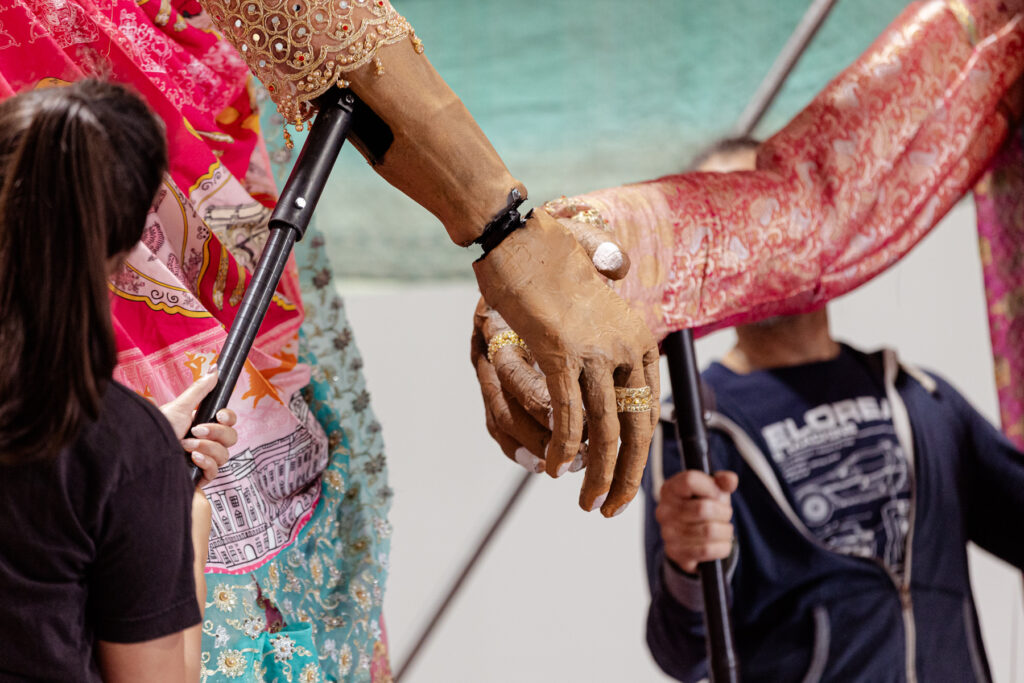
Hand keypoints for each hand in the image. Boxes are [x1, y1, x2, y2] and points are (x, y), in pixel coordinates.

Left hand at [159, 370, 237, 487]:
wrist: (141, 455)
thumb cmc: (156, 431)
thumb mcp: (178, 407)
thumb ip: (199, 390)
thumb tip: (214, 369)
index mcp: (202, 424)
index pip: (229, 422)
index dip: (228, 418)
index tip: (218, 415)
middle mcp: (205, 442)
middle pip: (231, 437)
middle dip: (216, 432)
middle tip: (196, 430)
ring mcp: (203, 460)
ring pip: (224, 454)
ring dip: (206, 447)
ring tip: (185, 445)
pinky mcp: (199, 476)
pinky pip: (215, 471)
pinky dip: (206, 463)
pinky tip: (192, 459)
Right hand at [474, 209, 659, 515]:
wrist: (518, 235)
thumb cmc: (548, 260)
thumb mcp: (593, 283)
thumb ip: (613, 291)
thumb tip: (622, 273)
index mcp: (640, 338)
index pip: (648, 410)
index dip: (637, 453)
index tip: (622, 479)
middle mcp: (627, 347)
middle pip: (637, 428)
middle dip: (626, 476)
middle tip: (612, 508)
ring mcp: (597, 351)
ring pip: (606, 431)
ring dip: (597, 475)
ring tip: (589, 504)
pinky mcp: (562, 353)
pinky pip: (569, 416)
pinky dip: (564, 449)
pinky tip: (556, 468)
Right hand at [657, 470, 737, 573]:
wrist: (691, 537)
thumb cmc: (702, 506)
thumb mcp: (713, 490)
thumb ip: (722, 481)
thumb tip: (731, 480)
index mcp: (670, 489)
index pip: (691, 481)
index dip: (711, 487)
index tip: (718, 494)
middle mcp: (664, 510)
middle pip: (704, 509)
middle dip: (724, 512)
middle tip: (725, 515)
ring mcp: (667, 533)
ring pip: (709, 531)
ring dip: (725, 531)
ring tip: (724, 529)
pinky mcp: (675, 552)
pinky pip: (707, 550)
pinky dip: (722, 547)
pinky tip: (722, 543)